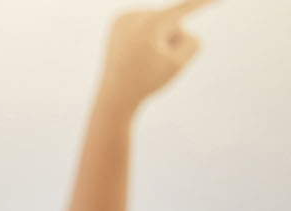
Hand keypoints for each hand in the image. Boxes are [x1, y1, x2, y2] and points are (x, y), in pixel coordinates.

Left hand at [100, 0, 215, 112]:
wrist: (114, 96)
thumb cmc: (146, 82)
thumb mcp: (178, 64)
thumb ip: (192, 42)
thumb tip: (181, 30)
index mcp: (149, 25)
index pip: (183, 8)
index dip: (203, 2)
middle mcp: (132, 16)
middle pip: (173, 22)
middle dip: (170, 40)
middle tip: (150, 62)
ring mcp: (122, 17)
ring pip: (160, 22)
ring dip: (159, 39)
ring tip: (141, 59)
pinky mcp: (118, 21)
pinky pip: (147, 24)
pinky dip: (148, 36)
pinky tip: (135, 52)